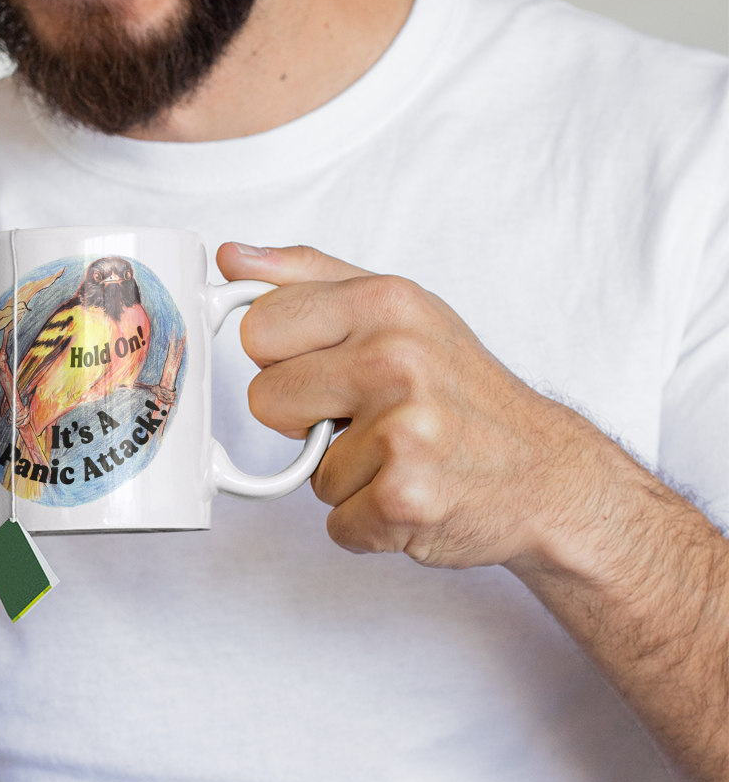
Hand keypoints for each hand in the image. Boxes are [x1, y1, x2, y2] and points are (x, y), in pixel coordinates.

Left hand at [218, 242, 617, 571]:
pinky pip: (336, 522)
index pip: (259, 329)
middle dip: (305, 420)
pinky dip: (369, 523)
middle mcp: (395, 360)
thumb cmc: (464, 391)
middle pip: (265, 401)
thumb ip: (309, 277)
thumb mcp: (400, 310)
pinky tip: (415, 494)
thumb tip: (233, 258)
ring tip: (403, 456)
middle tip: (366, 418)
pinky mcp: (404, 498)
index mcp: (386, 303)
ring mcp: (402, 432)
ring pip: (307, 471)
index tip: (327, 370)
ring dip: (348, 476)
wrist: (548, 473)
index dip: (284, 360)